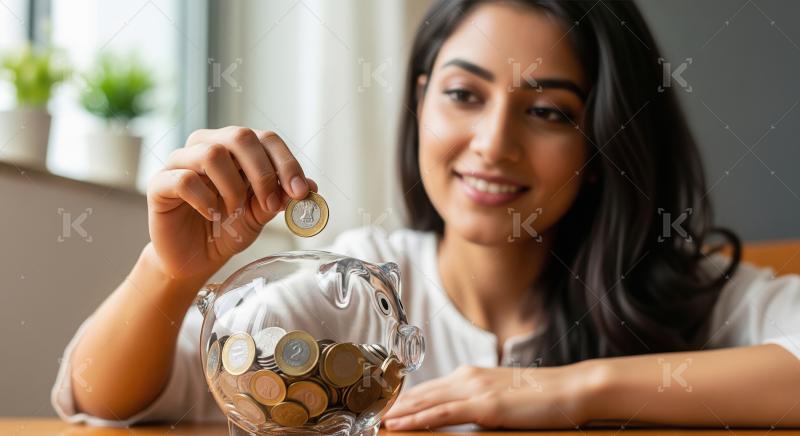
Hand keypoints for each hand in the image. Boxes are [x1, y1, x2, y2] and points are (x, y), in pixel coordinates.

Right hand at [146, 126, 316, 278]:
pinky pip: (184, 179)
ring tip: (234, 211)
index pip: (265, 138)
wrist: (195, 259)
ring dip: (233, 187)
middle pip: (240, 136)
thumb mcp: (261, 214)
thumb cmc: (226, 229)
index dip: (286, 163)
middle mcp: (207, 146)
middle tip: (270, 204)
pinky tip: (211, 215)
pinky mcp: (160, 184)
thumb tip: (310, 185)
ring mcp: (180, 162)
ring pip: (212, 153)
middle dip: (263, 172)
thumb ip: (281, 197)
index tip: (300, 191)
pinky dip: (205, 200)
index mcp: (234, 148)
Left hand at [383, 362, 604, 430]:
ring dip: (398, 414)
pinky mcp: (483, 406)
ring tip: (376, 423)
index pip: (429, 388)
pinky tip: (400, 425)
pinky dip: (417, 419)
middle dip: (394, 406)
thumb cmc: (542, 397)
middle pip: (420, 393)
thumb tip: (464, 413)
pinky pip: (441, 413)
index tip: (385, 409)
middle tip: (369, 416)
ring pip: (424, 401)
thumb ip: (479, 403)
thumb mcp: (503, 397)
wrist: (569, 389)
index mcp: (471, 375)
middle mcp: (467, 377)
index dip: (404, 399)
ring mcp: (474, 390)